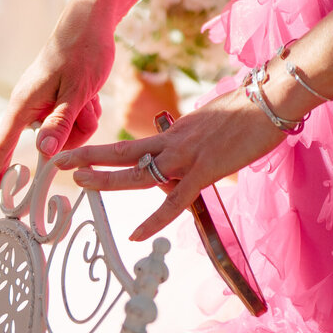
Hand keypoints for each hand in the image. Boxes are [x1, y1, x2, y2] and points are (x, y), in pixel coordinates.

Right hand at [0, 0, 114, 203]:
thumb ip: (61, 123)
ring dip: (83, 119)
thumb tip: (43, 154)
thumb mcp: (77, 91)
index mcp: (24, 103)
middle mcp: (29, 105)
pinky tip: (91, 91)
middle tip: (86, 107)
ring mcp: (43, 101)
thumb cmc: (82, 51)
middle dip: (72, 134)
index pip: (2, 145)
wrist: (91, 21)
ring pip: (65, 133)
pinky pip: (72, 120)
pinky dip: (85, 110)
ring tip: (89, 94)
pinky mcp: (56, 98)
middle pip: (47, 143)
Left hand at [56, 85, 285, 243]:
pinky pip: (175, 200)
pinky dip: (154, 219)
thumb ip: (199, 136)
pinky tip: (135, 234)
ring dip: (107, 178)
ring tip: (79, 181)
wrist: (271, 98)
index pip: (139, 146)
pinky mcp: (205, 170)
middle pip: (125, 151)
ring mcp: (187, 155)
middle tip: (61, 161)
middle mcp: (175, 140)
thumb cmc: (252, 109)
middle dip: (91, 156)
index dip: (112, 154)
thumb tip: (197, 148)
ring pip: (139, 170)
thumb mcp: (216, 121)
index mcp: (178, 131)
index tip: (90, 159)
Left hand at [113, 64, 179, 141]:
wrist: (170, 129)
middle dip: (125, 79)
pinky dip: (124, 105)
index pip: (126, 70)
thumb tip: (146, 65)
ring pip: (118, 95)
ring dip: (124, 92)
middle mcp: (129, 97)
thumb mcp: (167, 83)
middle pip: (119, 81)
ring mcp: (125, 110)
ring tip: (133, 94)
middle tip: (129, 79)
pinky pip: (119, 108)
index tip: (130, 68)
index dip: (128, 68)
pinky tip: (133, 106)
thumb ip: (155, 72)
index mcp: (139, 85)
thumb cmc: (170, 103)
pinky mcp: (123, 120)